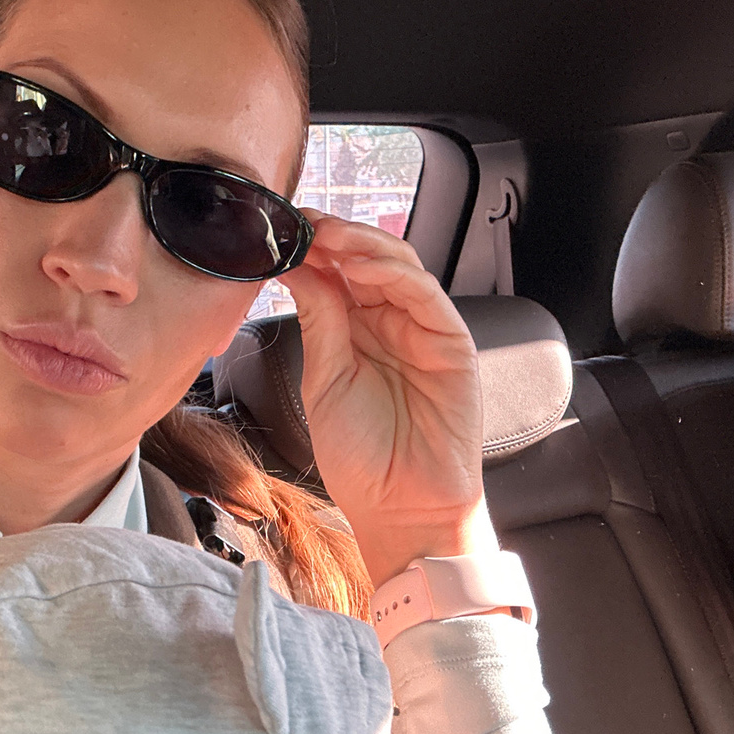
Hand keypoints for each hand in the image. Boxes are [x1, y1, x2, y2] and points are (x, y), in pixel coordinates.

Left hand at [278, 211, 496, 586]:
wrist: (400, 511)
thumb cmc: (363, 460)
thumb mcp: (323, 380)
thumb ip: (319, 322)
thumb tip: (299, 269)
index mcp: (360, 333)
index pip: (340, 273)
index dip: (314, 248)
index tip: (281, 230)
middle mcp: (394, 325)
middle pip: (369, 260)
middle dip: (335, 236)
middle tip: (300, 222)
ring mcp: (424, 332)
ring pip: (399, 266)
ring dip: (362, 244)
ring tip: (326, 235)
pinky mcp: (452, 344)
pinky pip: (424, 295)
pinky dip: (393, 273)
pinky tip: (361, 265)